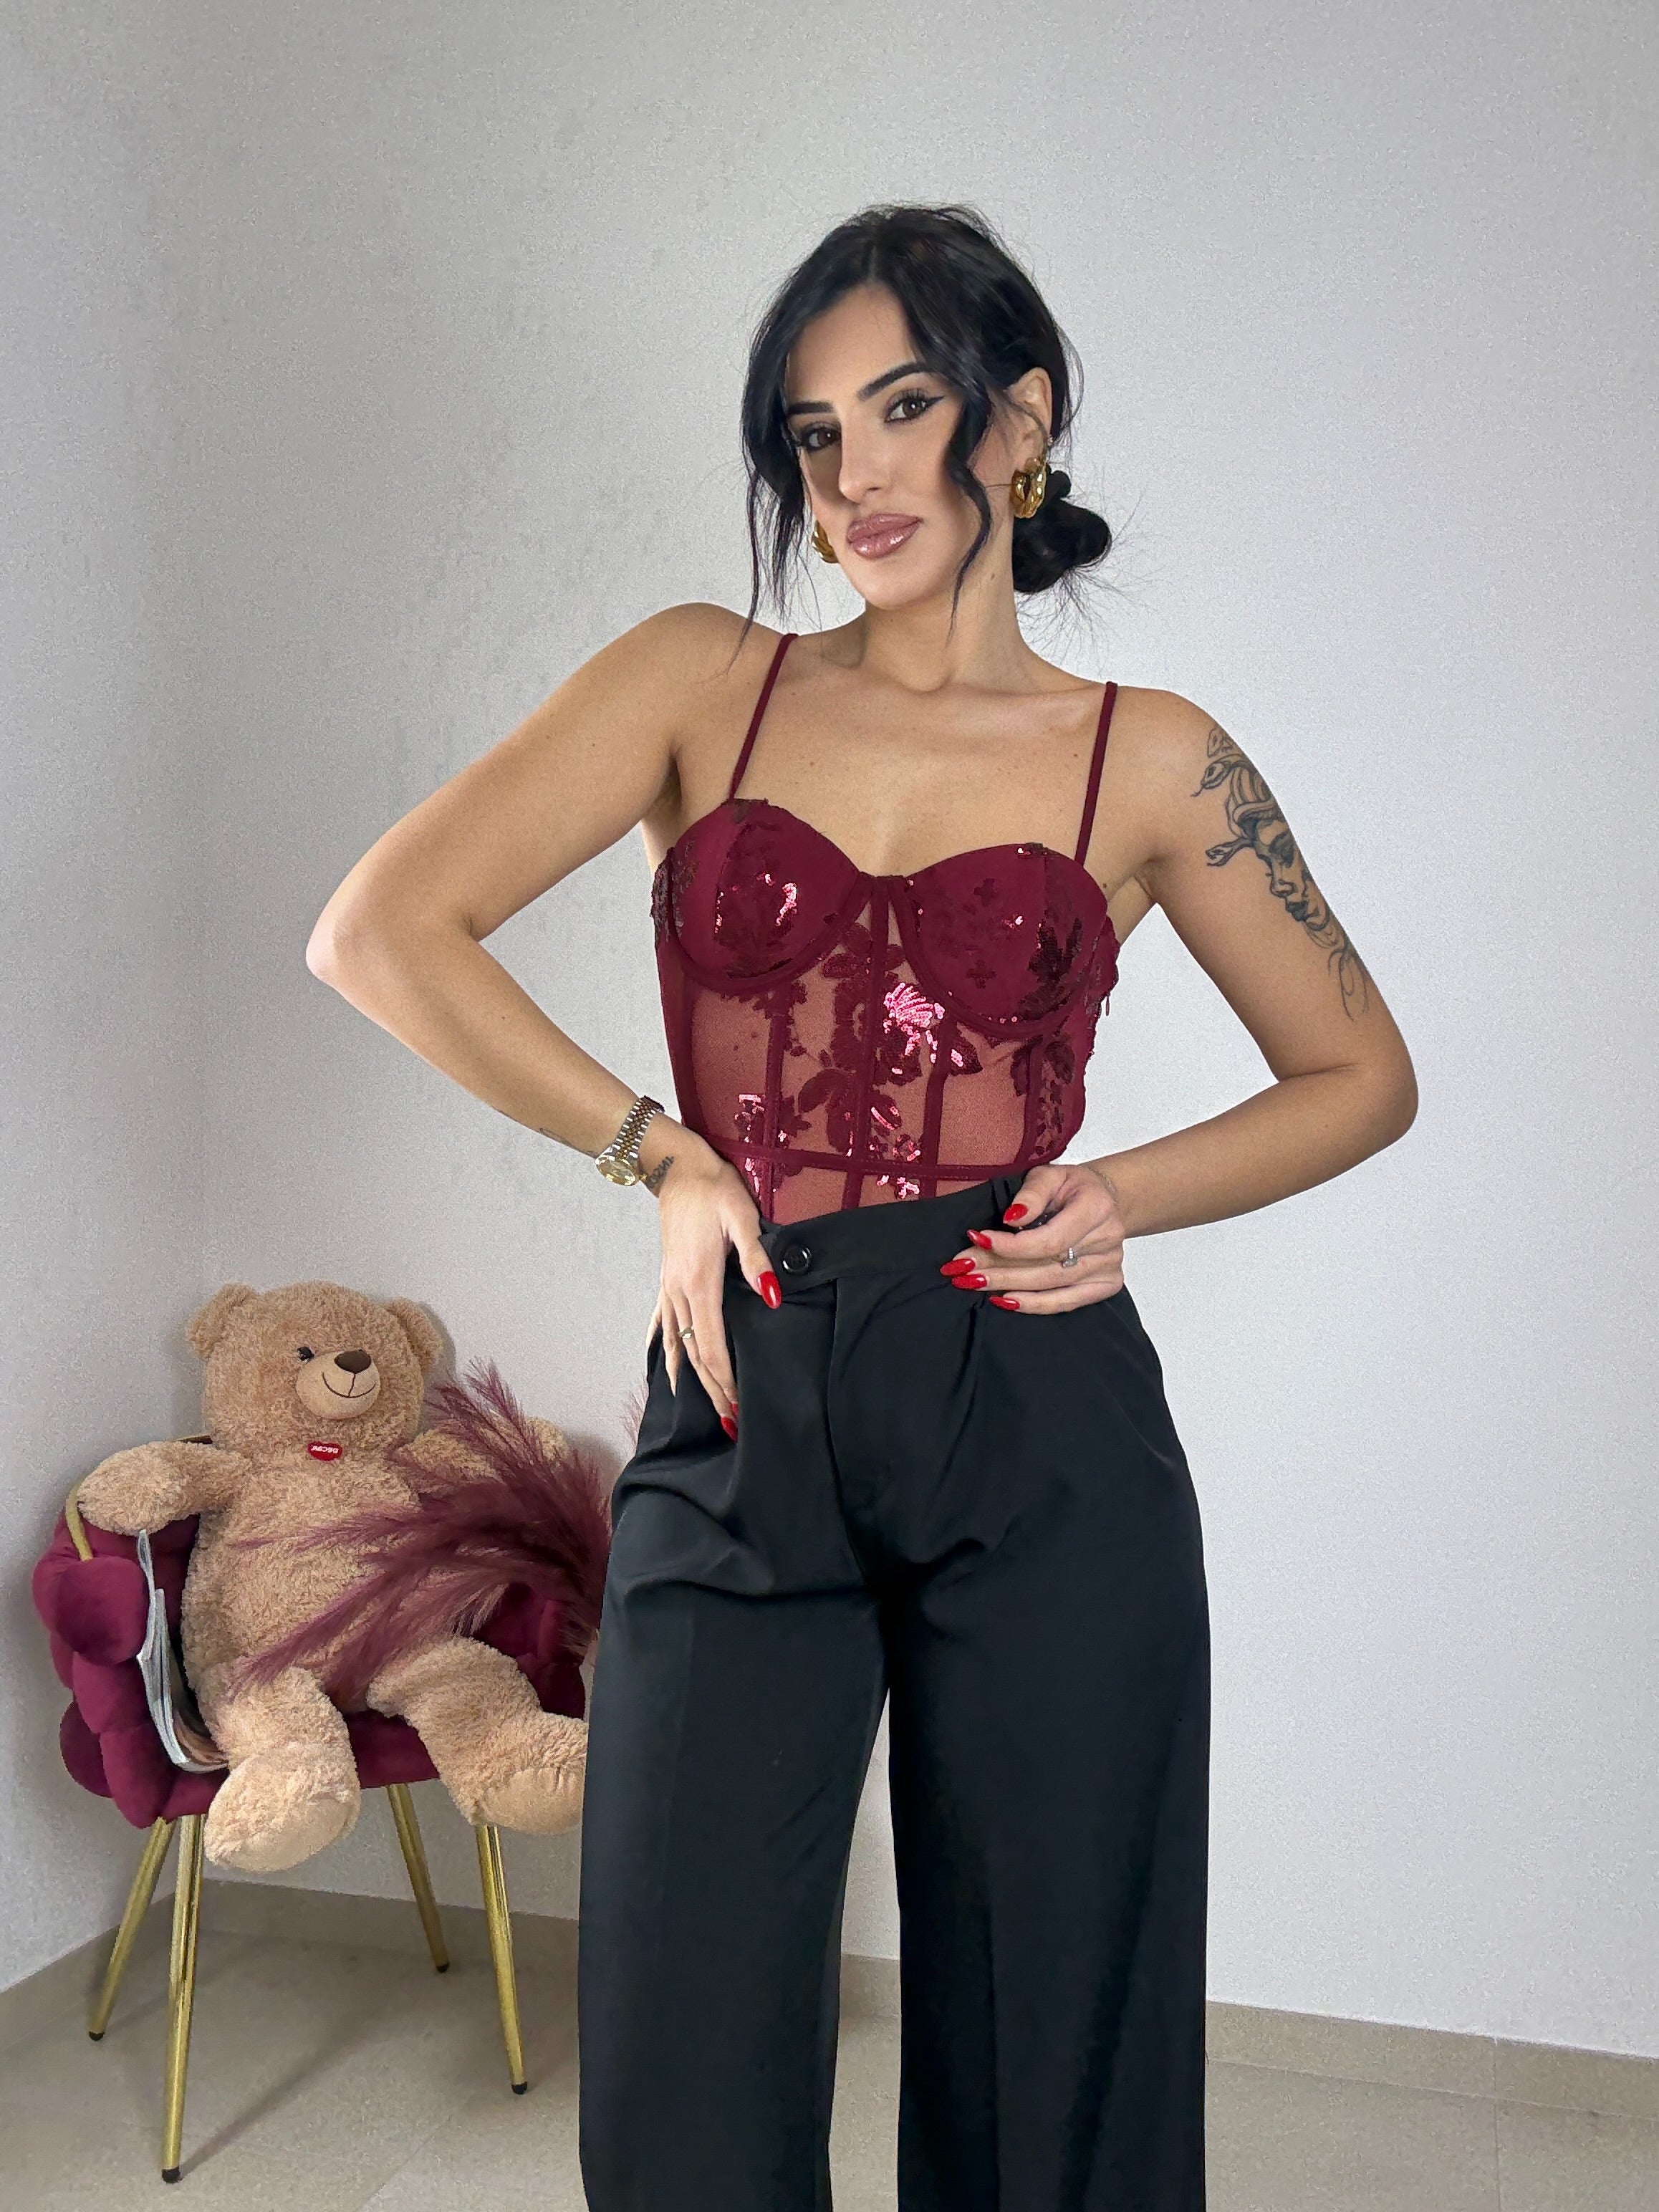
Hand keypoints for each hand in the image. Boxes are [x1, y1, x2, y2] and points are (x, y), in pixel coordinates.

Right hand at [645, 1139, 780, 1432]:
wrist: (679, 1169)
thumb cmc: (715, 1190)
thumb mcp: (743, 1217)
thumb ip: (757, 1258)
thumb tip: (773, 1295)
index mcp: (700, 1280)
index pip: (711, 1344)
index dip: (724, 1378)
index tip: (737, 1406)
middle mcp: (679, 1291)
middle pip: (694, 1353)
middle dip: (712, 1390)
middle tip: (729, 1424)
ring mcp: (669, 1287)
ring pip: (677, 1344)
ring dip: (689, 1379)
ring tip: (700, 1408)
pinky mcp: (667, 1280)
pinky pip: (661, 1323)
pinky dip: (663, 1350)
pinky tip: (665, 1369)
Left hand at [939, 1161, 1126, 1312]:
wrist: (1105, 1200)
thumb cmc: (1071, 1187)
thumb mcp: (1049, 1175)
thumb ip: (1031, 1193)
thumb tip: (1012, 1219)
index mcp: (1095, 1207)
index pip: (1049, 1239)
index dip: (1010, 1246)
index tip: (976, 1240)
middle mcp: (1107, 1239)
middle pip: (1046, 1265)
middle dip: (998, 1268)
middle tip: (961, 1268)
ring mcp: (1109, 1265)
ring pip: (1051, 1286)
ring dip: (1008, 1286)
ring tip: (972, 1283)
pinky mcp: (1107, 1284)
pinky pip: (1066, 1302)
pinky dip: (1034, 1305)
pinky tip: (1006, 1301)